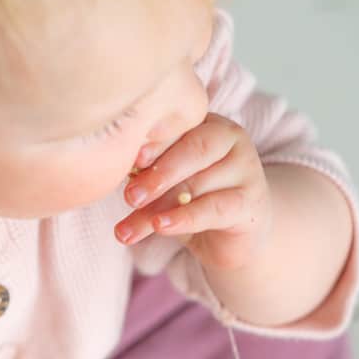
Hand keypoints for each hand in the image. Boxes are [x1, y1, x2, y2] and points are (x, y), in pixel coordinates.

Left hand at [115, 113, 272, 271]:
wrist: (229, 236)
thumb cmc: (188, 199)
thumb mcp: (162, 184)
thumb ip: (144, 174)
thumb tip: (107, 177)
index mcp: (202, 121)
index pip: (179, 123)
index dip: (154, 142)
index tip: (129, 159)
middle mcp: (229, 137)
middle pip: (193, 149)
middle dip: (157, 174)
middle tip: (129, 197)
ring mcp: (246, 168)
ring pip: (197, 185)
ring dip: (158, 209)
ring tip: (127, 230)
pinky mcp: (252, 202)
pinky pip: (215, 208)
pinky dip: (185, 218)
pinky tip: (161, 226)